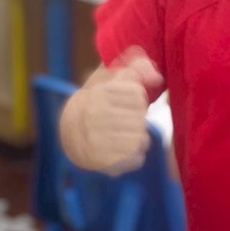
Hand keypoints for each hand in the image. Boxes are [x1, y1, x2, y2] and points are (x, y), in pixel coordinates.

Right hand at [69, 47, 161, 173]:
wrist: (72, 131)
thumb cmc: (100, 99)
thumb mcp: (114, 76)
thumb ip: (138, 68)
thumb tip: (157, 78)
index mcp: (98, 93)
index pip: (137, 94)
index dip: (137, 98)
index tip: (122, 101)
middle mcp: (94, 116)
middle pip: (140, 119)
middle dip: (138, 119)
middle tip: (123, 120)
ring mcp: (96, 141)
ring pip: (141, 139)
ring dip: (139, 138)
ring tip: (125, 134)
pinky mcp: (102, 163)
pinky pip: (137, 159)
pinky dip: (136, 155)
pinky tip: (123, 149)